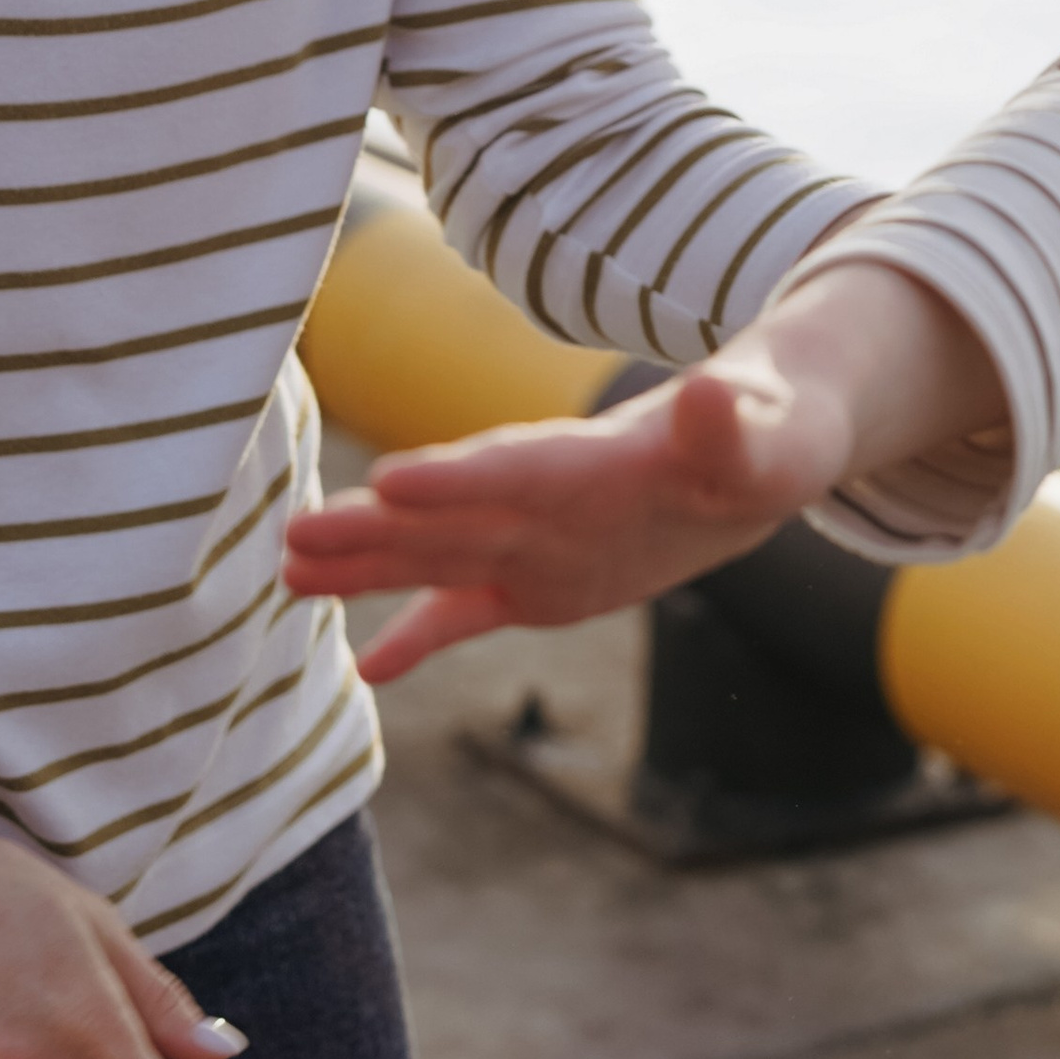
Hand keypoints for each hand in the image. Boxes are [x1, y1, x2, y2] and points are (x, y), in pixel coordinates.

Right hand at [283, 353, 855, 682]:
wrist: (762, 445)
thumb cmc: (772, 436)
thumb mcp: (772, 438)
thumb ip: (735, 428)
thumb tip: (716, 395)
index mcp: (600, 462)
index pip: (521, 468)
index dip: (462, 479)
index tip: (391, 481)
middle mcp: (551, 498)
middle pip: (455, 513)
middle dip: (379, 525)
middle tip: (295, 534)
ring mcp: (539, 539)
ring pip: (440, 554)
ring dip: (369, 564)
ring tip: (287, 570)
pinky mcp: (544, 580)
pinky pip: (470, 609)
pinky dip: (419, 633)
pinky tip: (363, 663)